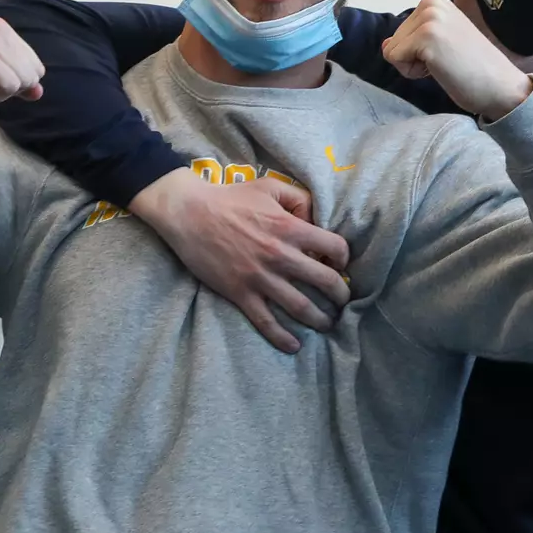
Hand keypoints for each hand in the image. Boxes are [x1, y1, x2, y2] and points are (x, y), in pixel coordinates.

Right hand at [128, 168, 351, 353]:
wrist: (189, 213)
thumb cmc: (230, 198)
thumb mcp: (270, 186)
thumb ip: (299, 198)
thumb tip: (317, 219)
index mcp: (290, 228)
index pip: (335, 247)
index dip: (343, 257)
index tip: (340, 264)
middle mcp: (280, 255)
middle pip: (325, 282)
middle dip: (341, 295)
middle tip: (343, 301)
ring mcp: (260, 278)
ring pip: (301, 307)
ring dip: (320, 319)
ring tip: (327, 324)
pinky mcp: (241, 293)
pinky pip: (266, 322)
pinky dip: (283, 337)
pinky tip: (294, 346)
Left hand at [380, 0, 532, 120]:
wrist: (501, 86)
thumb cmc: (475, 69)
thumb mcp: (439, 47)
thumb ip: (412, 41)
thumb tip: (384, 45)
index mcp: (434, 2)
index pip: (400, 33)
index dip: (417, 53)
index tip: (446, 55)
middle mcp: (430, 3)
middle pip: (393, 41)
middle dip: (414, 59)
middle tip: (446, 62)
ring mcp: (429, 19)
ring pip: (392, 51)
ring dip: (414, 66)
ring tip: (445, 65)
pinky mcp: (426, 37)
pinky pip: (395, 60)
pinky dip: (414, 72)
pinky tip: (441, 70)